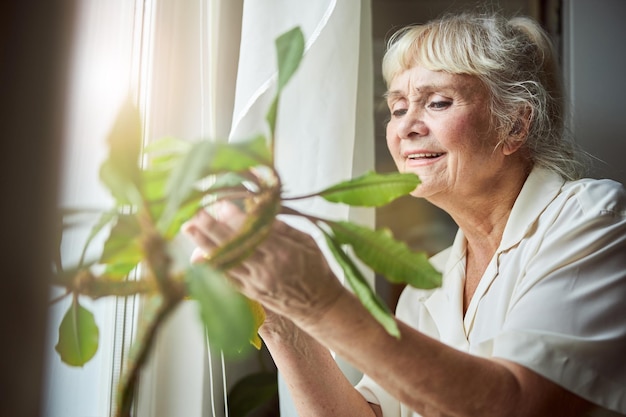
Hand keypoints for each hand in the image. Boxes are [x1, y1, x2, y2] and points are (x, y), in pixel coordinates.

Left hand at [183, 201, 343, 324]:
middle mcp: (266, 268)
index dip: (234, 217)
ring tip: (189, 229)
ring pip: (225, 261)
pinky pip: (227, 278)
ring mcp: (256, 282)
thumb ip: (282, 227)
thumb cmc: (316, 269)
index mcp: (282, 252)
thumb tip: (258, 210)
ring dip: (204, 244)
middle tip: (195, 213)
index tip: (221, 204)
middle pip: (233, 245)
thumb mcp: (306, 242)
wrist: (318, 304)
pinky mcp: (251, 293)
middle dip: (211, 228)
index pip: (251, 231)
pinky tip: (198, 256)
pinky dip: (212, 267)